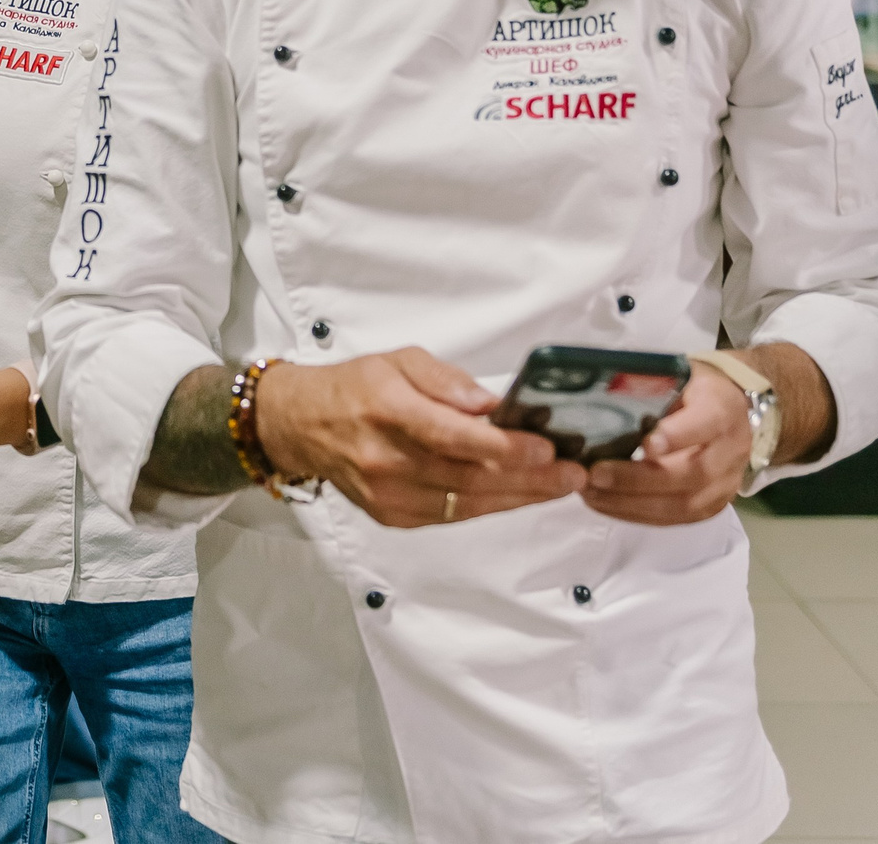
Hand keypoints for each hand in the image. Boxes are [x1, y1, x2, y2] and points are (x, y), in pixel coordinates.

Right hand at [253, 347, 585, 528]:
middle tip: (574, 473)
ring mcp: (388, 495)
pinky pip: (453, 516)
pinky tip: (520, 493)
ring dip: (519, 496)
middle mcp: (384, 459)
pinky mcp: (393, 516)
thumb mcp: (398, 360)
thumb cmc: (356, 388)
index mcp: (385, 410)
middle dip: (529, 477)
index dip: (502, 445)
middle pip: (468, 477)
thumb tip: (490, 403)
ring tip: (561, 485)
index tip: (546, 446)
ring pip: (466, 504)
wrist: (303, 426)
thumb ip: (445, 380)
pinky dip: (491, 505)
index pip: (451, 435)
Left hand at [581, 362, 751, 525]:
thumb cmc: (691, 389)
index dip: (676, 437)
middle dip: (638, 479)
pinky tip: (603, 503)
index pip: (706, 423)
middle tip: (596, 474)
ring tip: (590, 492)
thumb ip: (650, 388)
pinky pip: (674, 518)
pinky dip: (635, 514)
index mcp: (722, 409)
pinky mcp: (711, 507)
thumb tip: (598, 400)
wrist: (729, 412)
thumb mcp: (678, 376)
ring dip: (631, 503)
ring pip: (682, 505)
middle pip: (692, 474)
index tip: (643, 444)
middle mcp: (731, 450)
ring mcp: (725, 484)